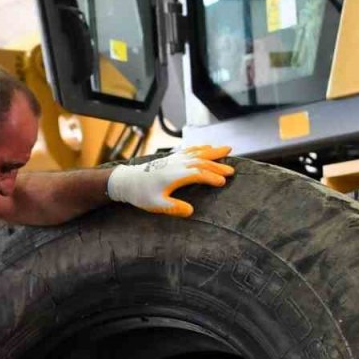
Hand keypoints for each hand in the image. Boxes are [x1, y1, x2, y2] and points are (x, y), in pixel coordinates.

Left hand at [106, 145, 234, 216]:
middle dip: (218, 165)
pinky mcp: (171, 158)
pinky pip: (190, 150)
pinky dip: (200, 148)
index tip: (223, 182)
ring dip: (213, 151)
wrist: (127, 181)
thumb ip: (174, 207)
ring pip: (197, 152)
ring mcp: (174, 159)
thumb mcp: (156, 205)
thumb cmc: (141, 194)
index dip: (212, 177)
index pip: (199, 174)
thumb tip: (190, 211)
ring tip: (227, 149)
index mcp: (175, 175)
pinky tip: (206, 147)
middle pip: (202, 161)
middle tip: (232, 170)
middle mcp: (177, 164)